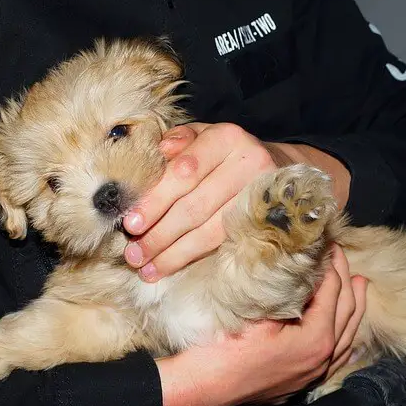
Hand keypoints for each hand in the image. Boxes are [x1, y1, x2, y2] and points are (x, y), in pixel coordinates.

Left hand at [123, 122, 350, 281]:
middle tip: (132, 254)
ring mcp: (261, 196)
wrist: (276, 167)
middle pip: (196, 205)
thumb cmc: (222, 153)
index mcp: (227, 137)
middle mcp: (249, 164)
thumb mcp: (201, 137)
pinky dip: (192, 257)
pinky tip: (168, 267)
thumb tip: (160, 152)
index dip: (156, 199)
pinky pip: (223, 243)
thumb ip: (177, 142)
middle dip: (159, 233)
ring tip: (144, 268)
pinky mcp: (264, 222)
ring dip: (173, 253)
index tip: (130, 224)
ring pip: (210, 230)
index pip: (186, 170)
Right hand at [157, 244, 367, 405]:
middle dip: (346, 280)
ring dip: (353, 308)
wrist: (204, 385)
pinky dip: (345, 338)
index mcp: (316, 339)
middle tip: (341, 256)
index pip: (333, 292)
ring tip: (360, 285)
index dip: (332, 265)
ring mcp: (313, 374)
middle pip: (345, 312)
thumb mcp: (258, 311)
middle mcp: (322, 359)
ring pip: (347, 337)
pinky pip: (336, 357)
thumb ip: (287, 291)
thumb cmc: (227, 346)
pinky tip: (348, 331)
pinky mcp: (301, 381)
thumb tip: (302, 266)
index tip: (329, 244)